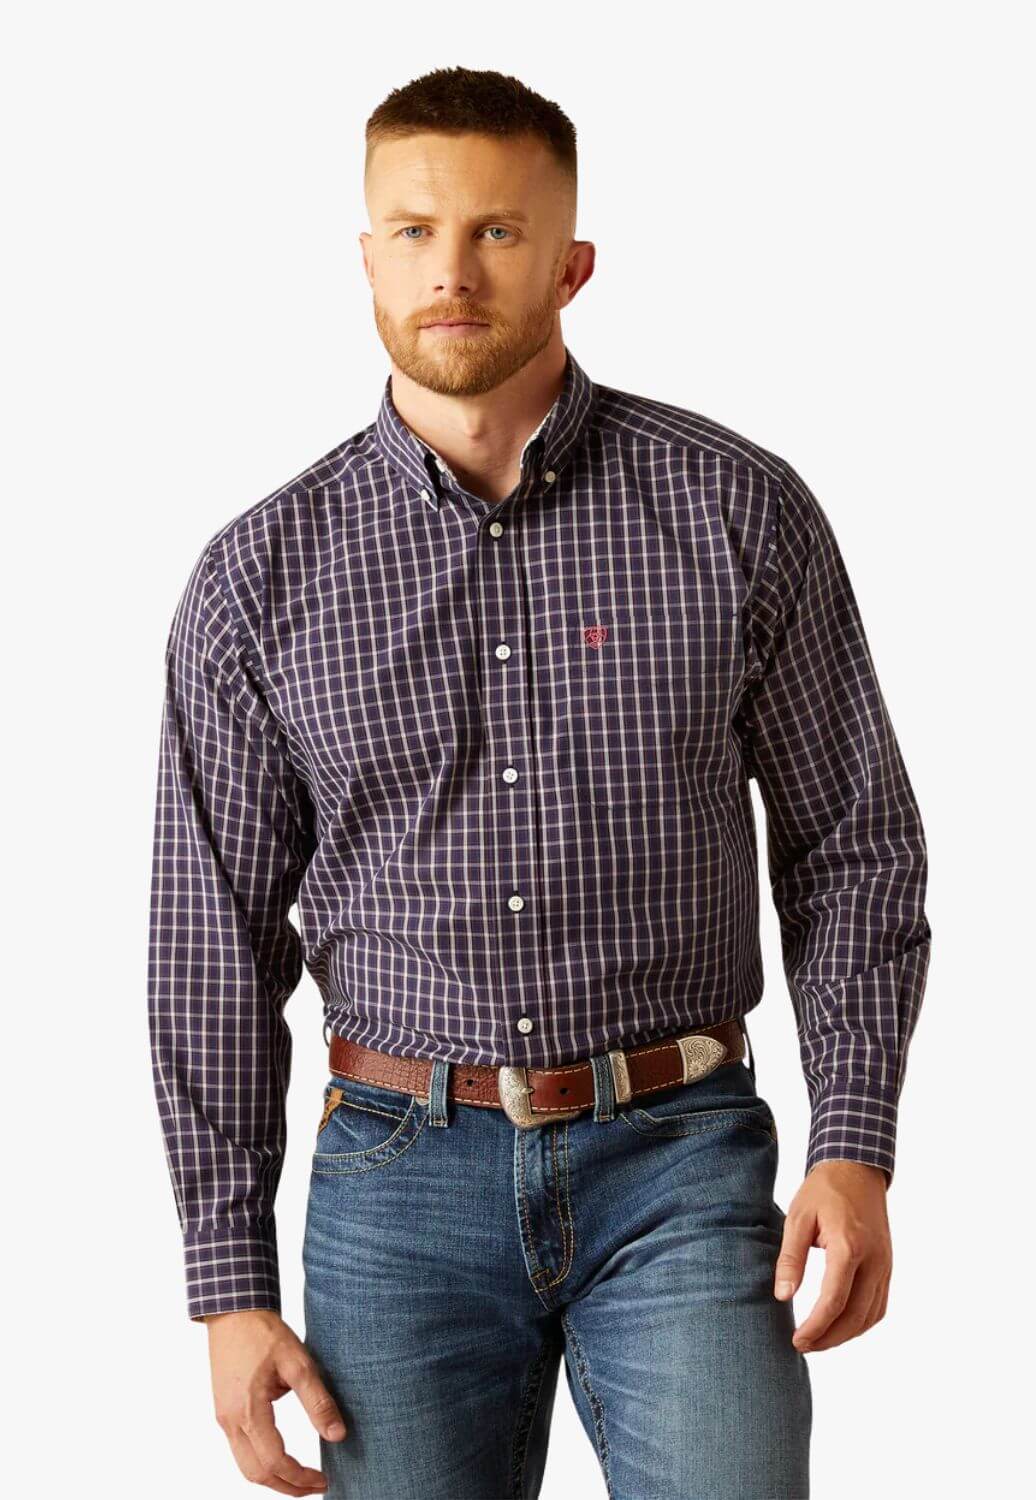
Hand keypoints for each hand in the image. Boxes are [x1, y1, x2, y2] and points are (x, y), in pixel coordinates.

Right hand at [205, 1308, 346, 1493]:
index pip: (274, 1461)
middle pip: (255, 1474)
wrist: (233, 1312)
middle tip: (315, 1486)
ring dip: (273, 1477)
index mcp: (248, 1410)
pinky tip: (281, 1456)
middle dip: (286, 1486)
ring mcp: (223, 1418)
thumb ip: (317, 1400)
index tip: (323, 1479)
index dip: (300, 1477)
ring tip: (301, 1476)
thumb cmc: (264, 1332)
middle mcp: (230, 1420)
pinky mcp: (223, 1412)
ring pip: (245, 1466)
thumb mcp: (298, 1362)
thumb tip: (337, 1435)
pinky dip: (261, 1462)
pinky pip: (240, 1450)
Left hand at [773, 1160, 891, 1353]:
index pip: (834, 1301)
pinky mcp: (888, 1265)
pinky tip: (841, 1325)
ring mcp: (885, 1264)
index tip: (797, 1340)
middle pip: (855, 1316)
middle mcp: (874, 1260)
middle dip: (829, 1338)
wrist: (857, 1169)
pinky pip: (879, 1305)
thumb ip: (791, 1258)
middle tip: (803, 1345)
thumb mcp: (798, 1218)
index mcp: (849, 1246)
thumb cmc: (824, 1190)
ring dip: (846, 1335)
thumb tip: (782, 1295)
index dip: (815, 1327)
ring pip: (871, 1315)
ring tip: (819, 1340)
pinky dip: (862, 1322)